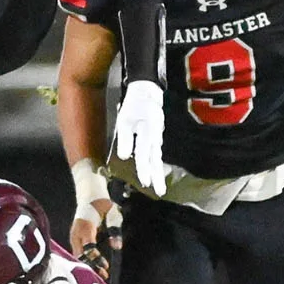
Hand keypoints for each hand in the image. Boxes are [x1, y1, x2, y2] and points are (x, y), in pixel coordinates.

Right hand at [71, 197, 122, 280]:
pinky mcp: (75, 238)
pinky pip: (78, 253)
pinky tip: (95, 267)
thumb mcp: (113, 215)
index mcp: (86, 226)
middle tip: (104, 275)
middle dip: (92, 266)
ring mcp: (74, 236)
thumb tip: (116, 247)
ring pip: (79, 256)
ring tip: (101, 274)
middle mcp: (77, 232)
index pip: (88, 247)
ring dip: (89, 265)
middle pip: (81, 255)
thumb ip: (115, 231)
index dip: (96, 258)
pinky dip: (86, 261)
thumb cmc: (103, 205)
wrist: (91, 197)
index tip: (105, 266)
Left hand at [113, 80, 166, 196]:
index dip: (144, 169)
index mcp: (148, 131)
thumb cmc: (134, 104)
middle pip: (156, 159)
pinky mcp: (157, 136)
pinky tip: (156, 173)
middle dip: (157, 176)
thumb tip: (123, 156)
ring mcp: (158, 136)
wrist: (147, 90)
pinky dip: (156, 164)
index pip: (144, 154)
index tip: (145, 183)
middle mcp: (156, 135)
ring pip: (157, 157)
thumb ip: (124, 138)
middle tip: (160, 192)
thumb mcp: (124, 119)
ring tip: (159, 187)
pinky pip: (156, 152)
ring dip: (158, 172)